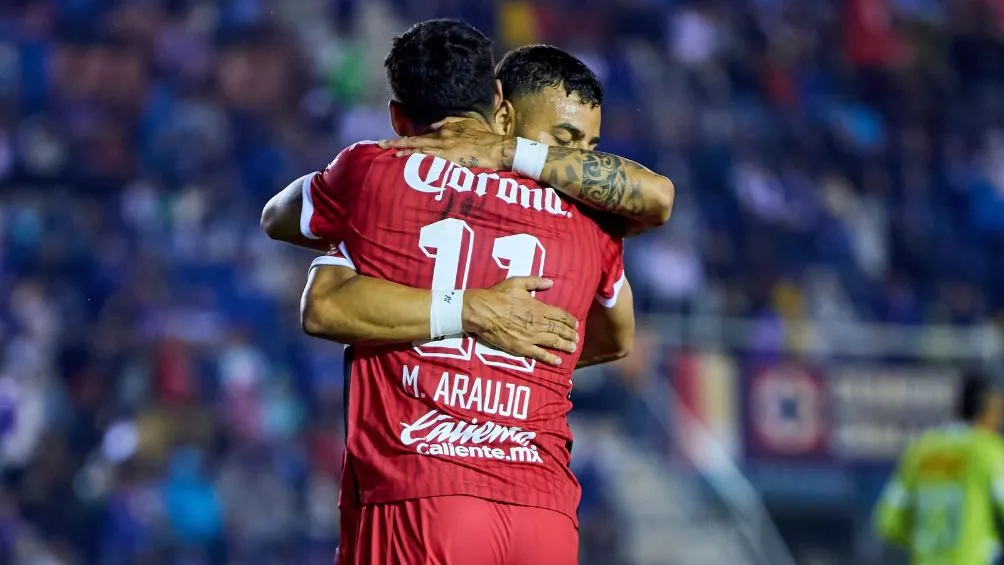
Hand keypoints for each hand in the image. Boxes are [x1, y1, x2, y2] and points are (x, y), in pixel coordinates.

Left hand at [378, 120, 515, 169]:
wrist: (498, 148)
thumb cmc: (485, 139)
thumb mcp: (467, 125)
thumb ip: (450, 123)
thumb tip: (434, 126)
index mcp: (445, 130)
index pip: (421, 136)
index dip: (405, 140)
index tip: (392, 144)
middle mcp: (441, 137)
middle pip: (414, 140)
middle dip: (396, 143)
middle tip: (379, 145)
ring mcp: (444, 147)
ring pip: (418, 148)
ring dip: (402, 150)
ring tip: (387, 152)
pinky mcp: (449, 158)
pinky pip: (428, 158)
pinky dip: (414, 158)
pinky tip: (403, 160)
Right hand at [462, 277, 578, 366]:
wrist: (483, 312)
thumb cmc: (498, 296)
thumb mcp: (517, 283)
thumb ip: (535, 282)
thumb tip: (551, 283)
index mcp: (539, 308)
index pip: (560, 315)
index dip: (570, 320)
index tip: (576, 324)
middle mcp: (539, 324)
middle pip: (559, 329)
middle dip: (570, 334)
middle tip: (576, 338)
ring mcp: (531, 337)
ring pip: (553, 342)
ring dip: (565, 345)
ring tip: (573, 348)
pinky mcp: (522, 347)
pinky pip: (540, 354)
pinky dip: (550, 358)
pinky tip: (558, 361)